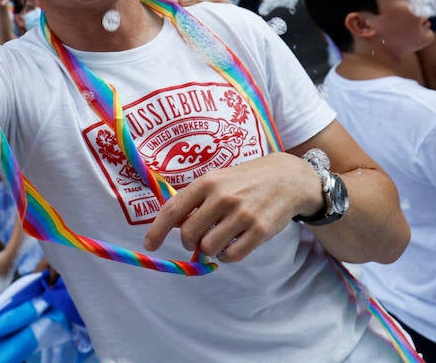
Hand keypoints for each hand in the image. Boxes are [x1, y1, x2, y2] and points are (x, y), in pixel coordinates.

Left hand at [142, 152, 316, 262]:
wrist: (287, 178)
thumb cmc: (245, 180)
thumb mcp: (218, 179)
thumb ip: (195, 199)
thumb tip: (171, 224)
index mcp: (208, 182)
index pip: (174, 209)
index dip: (157, 230)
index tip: (148, 245)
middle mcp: (223, 197)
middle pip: (189, 234)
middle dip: (189, 242)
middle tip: (197, 240)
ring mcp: (242, 214)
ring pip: (209, 247)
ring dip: (209, 250)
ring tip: (217, 241)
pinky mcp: (260, 230)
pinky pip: (232, 255)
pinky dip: (226, 257)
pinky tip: (230, 247)